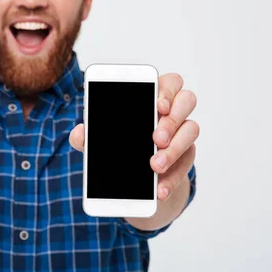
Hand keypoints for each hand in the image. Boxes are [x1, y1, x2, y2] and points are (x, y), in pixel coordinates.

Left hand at [69, 73, 198, 200]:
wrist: (132, 174)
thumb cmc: (118, 142)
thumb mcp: (98, 139)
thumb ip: (88, 135)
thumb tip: (79, 133)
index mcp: (152, 96)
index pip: (169, 82)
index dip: (167, 91)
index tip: (158, 105)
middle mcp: (172, 110)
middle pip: (186, 100)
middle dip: (172, 120)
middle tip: (156, 139)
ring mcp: (182, 131)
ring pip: (192, 129)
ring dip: (174, 149)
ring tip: (155, 166)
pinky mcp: (186, 155)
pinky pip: (187, 162)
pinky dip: (173, 177)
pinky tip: (159, 189)